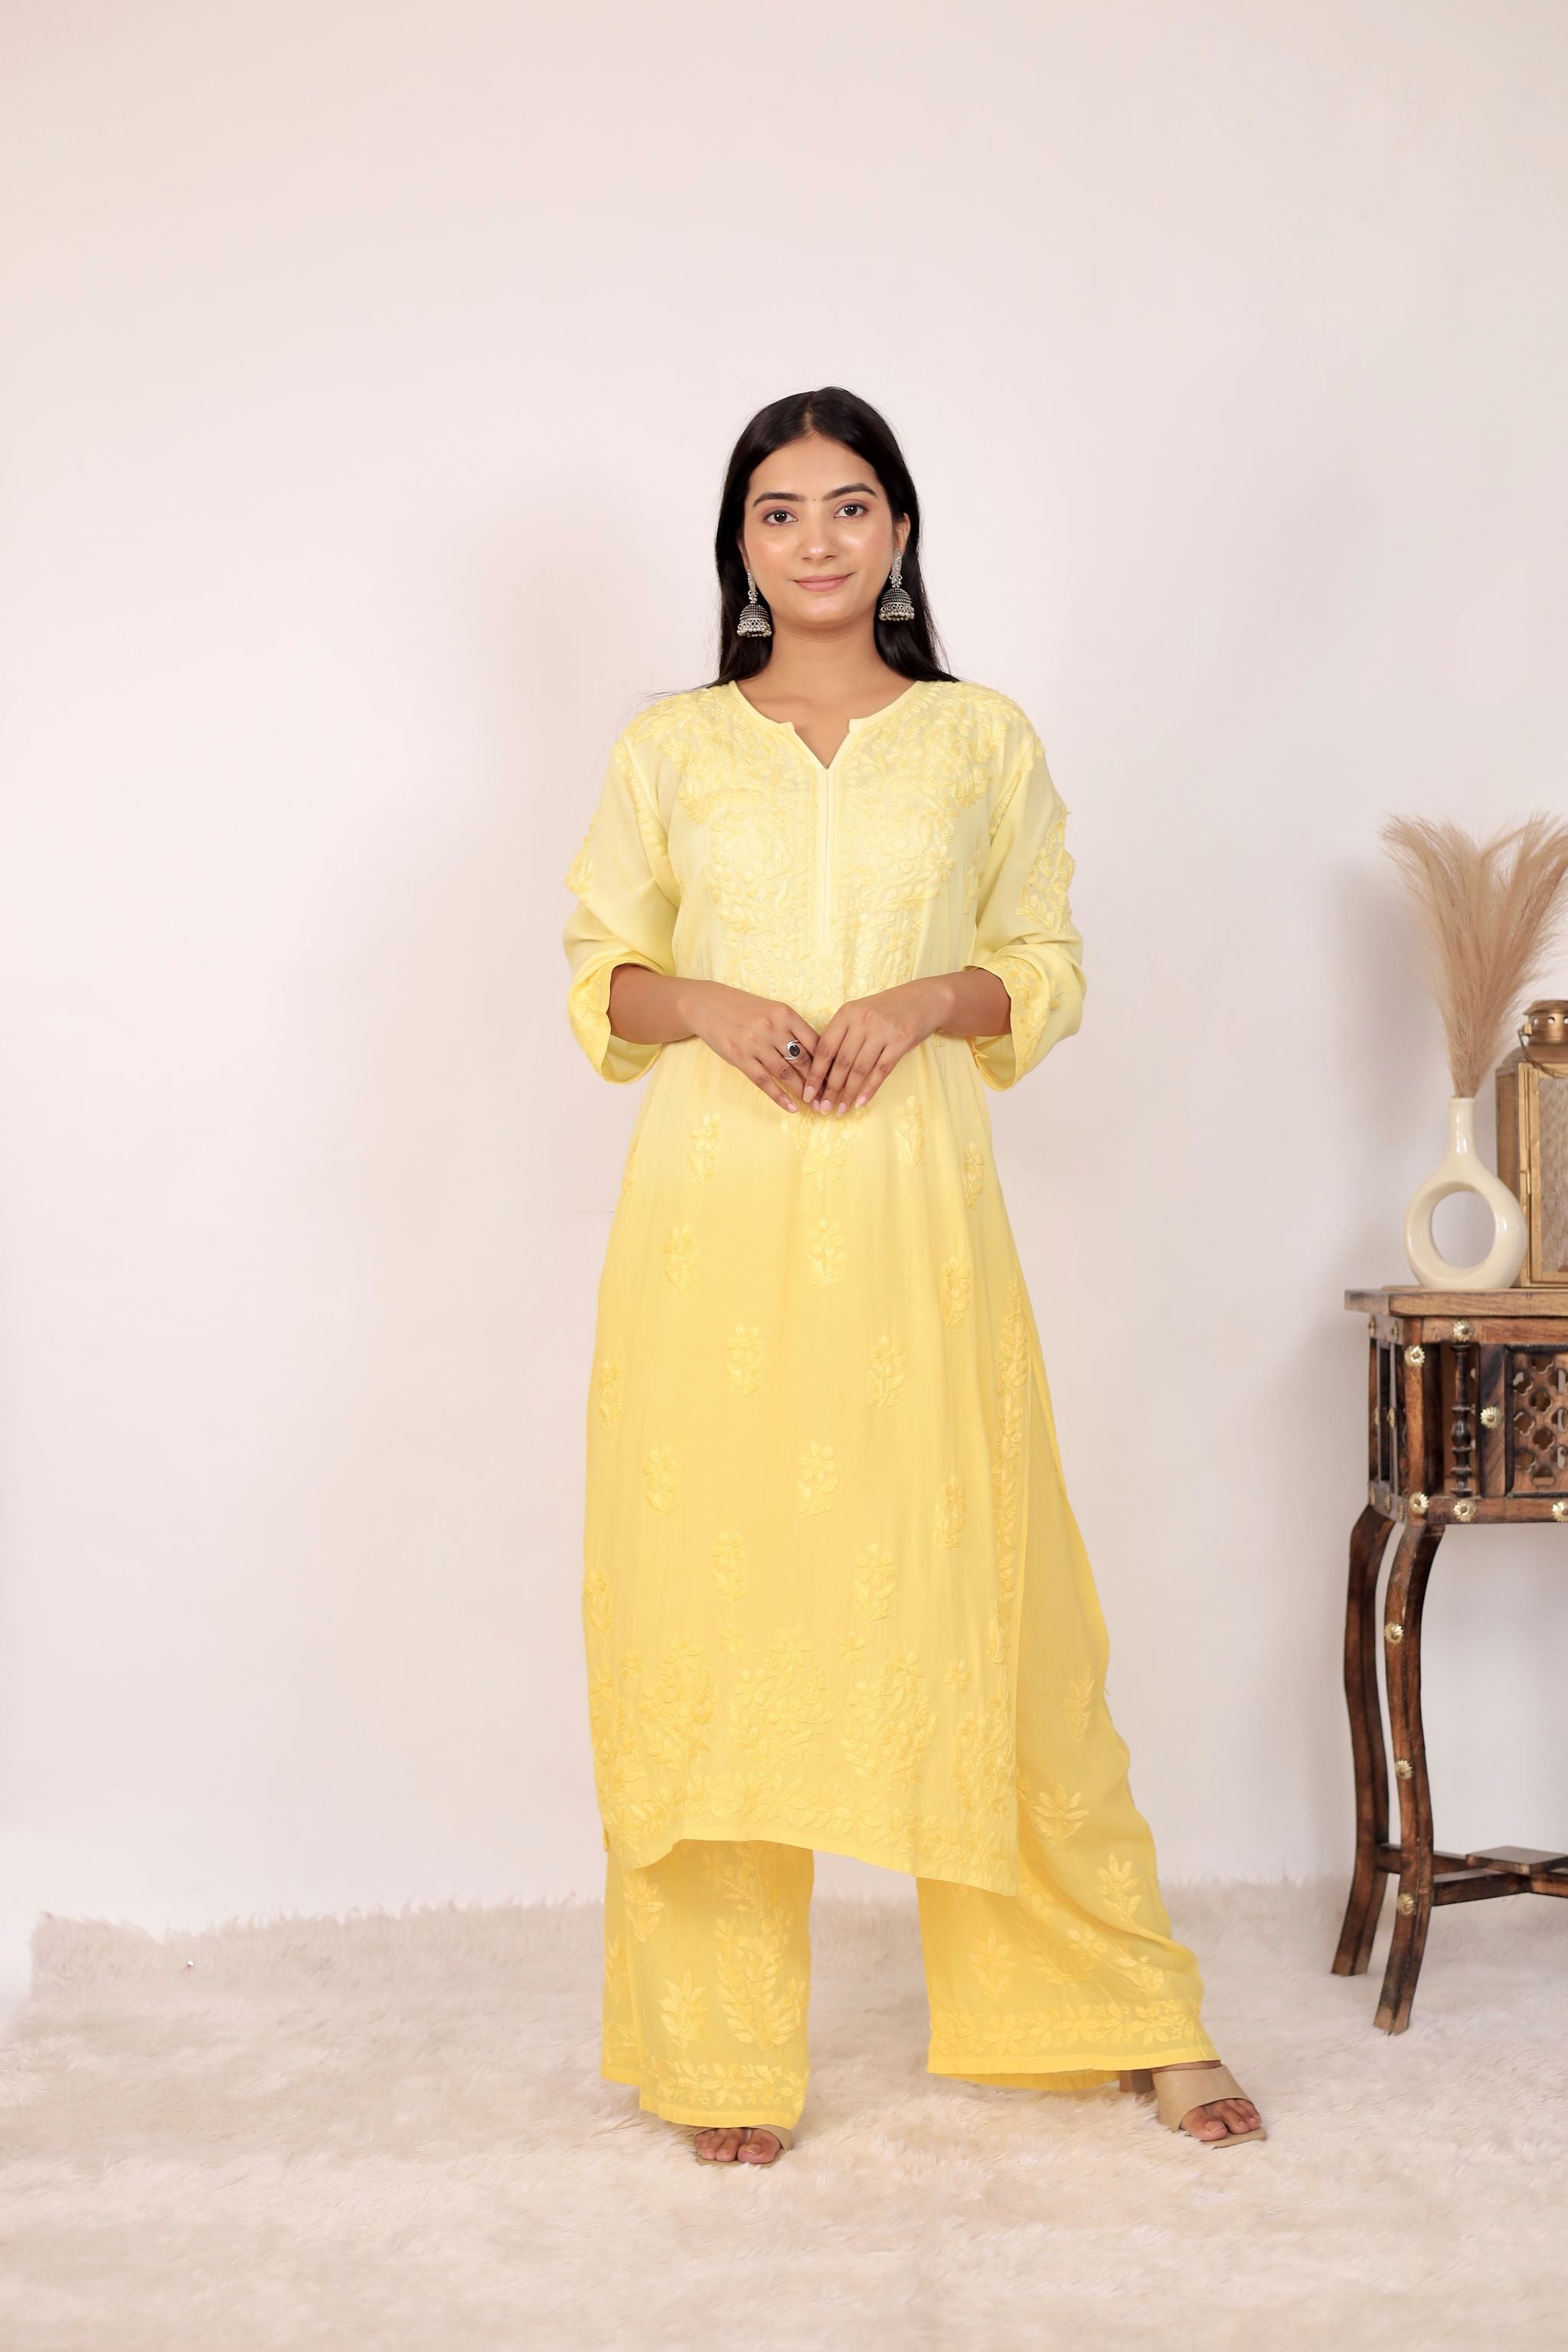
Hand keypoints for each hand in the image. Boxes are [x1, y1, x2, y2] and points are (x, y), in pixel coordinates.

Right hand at [683, 980, 820, 1111]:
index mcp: (785, 1014)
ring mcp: (756, 1044)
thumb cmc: (744, 1009)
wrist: (707, 1005)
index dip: (828, 1063)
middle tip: (830, 1097)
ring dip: (803, 1092)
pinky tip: (792, 1108)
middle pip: (803, 1060)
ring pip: (786, 1073)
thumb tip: (817, 1054)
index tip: (837, 1077)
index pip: (815, 1042)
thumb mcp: (772, 1011)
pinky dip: (780, 1097)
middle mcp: (772, 1028)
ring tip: (814, 1105)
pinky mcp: (740, 1058)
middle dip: (819, 1082)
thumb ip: (792, 1029)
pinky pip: (764, 1082)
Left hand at [802, 978, 949, 1111]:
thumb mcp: (860, 1012)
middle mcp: (863, 1021)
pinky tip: (860, 1103)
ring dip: (848, 1094)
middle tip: (823, 1108)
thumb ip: (843, 1034)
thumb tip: (823, 1069)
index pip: (825, 1048)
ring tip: (840, 1110)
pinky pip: (881, 1071)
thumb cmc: (887, 1009)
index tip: (807, 1093)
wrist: (924, 999)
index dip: (815, 1073)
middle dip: (830, 1089)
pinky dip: (869, 1090)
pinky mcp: (901, 1042)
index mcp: (847, 1013)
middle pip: (841, 1062)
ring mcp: (883, 1031)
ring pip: (860, 1069)